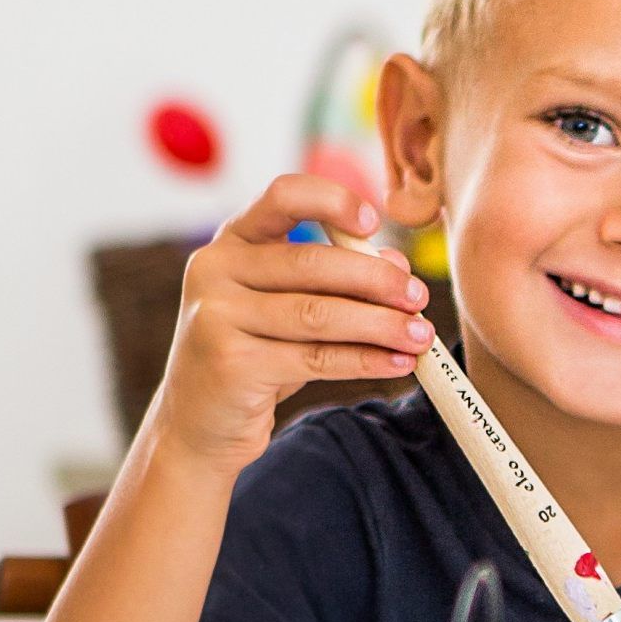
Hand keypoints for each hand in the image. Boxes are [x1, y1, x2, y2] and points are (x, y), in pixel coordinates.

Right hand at [149, 175, 432, 473]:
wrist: (199, 424)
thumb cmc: (253, 354)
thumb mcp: (289, 309)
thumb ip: (333, 281)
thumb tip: (396, 263)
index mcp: (231, 242)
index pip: (282, 197)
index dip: (333, 201)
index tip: (374, 223)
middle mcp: (215, 270)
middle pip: (312, 262)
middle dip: (377, 280)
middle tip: (419, 296)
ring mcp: (217, 317)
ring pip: (319, 314)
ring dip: (380, 324)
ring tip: (421, 335)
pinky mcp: (232, 364)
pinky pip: (316, 358)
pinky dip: (365, 360)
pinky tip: (397, 362)